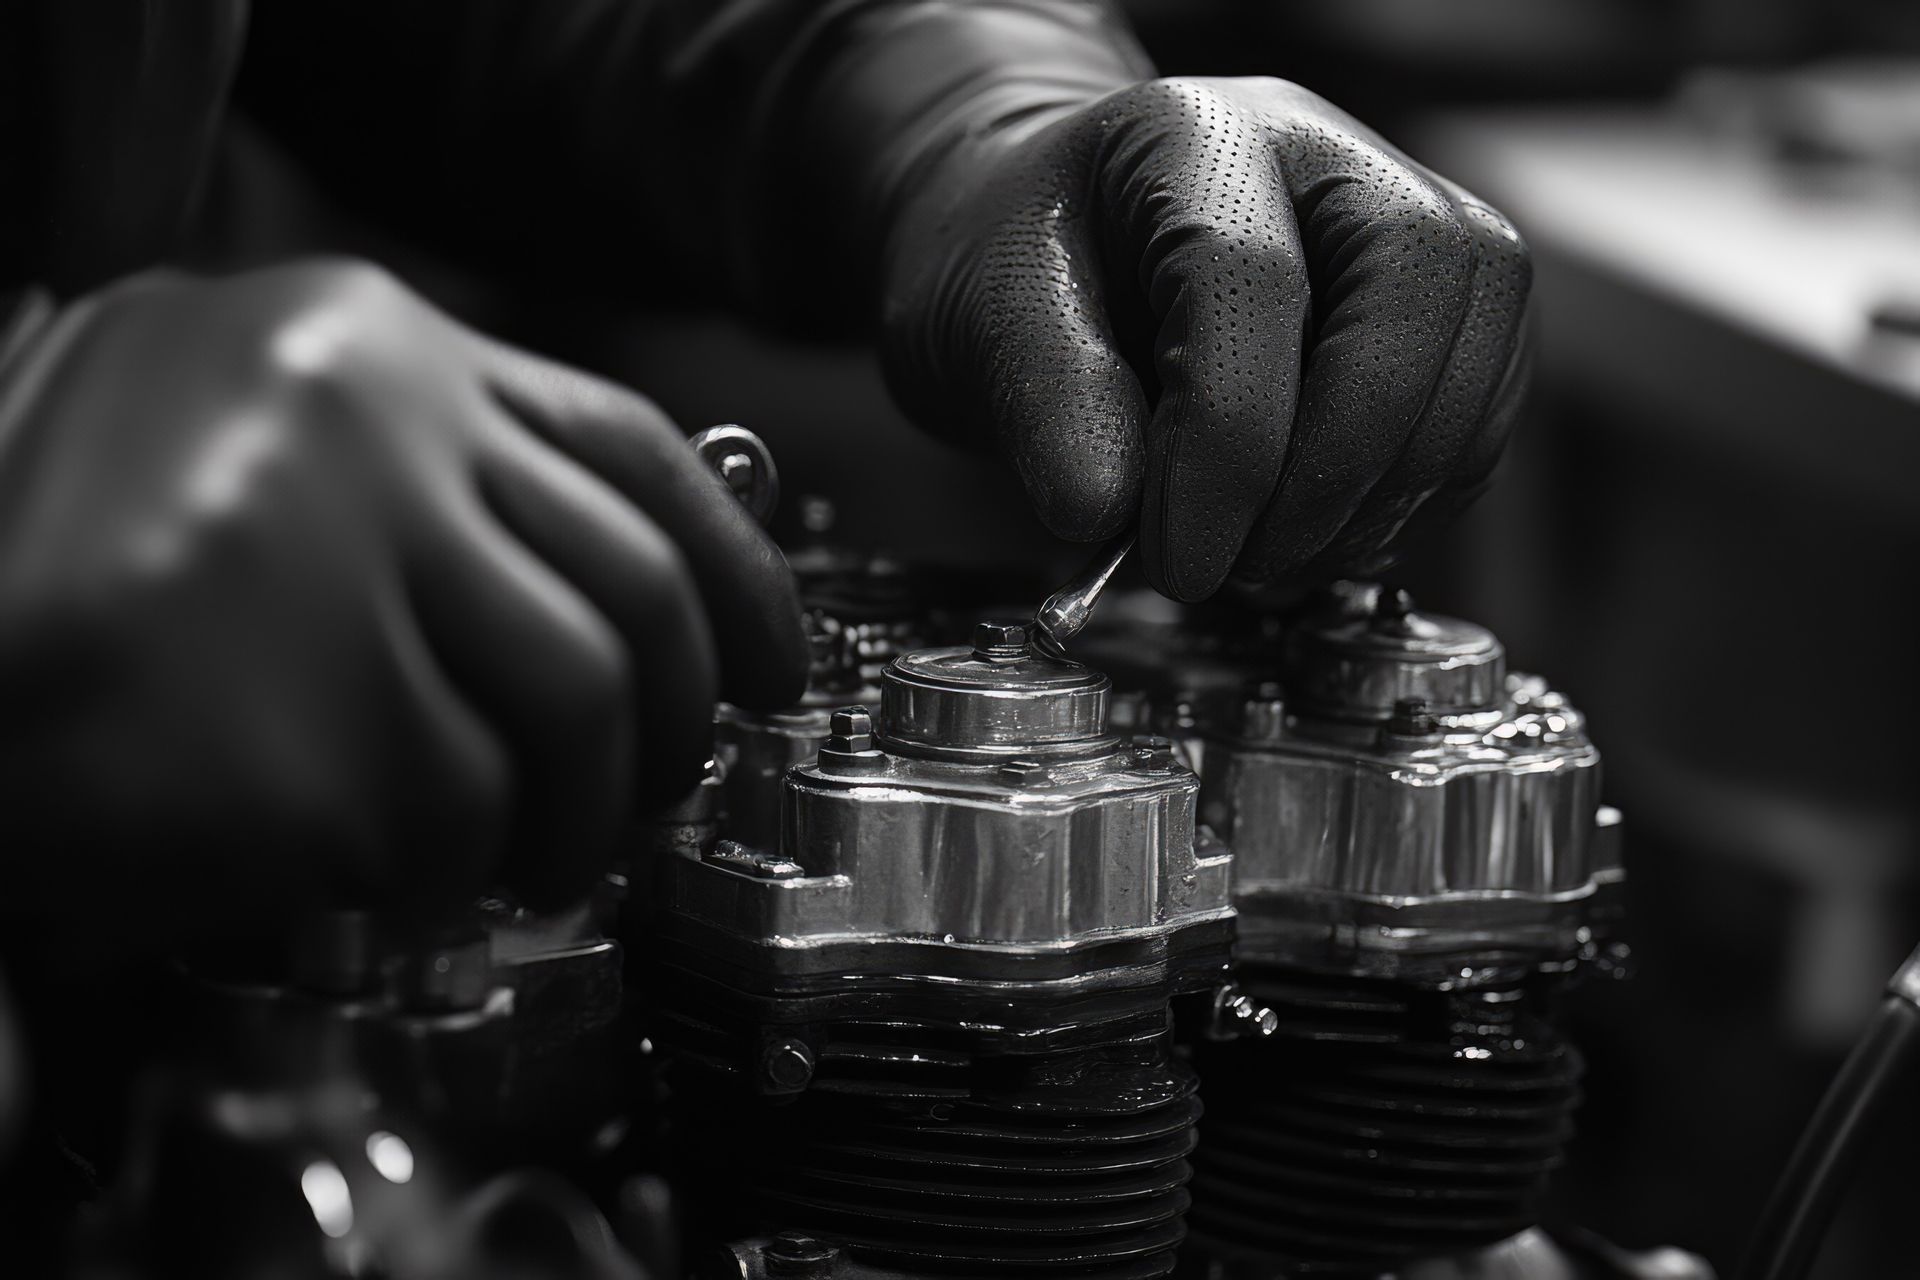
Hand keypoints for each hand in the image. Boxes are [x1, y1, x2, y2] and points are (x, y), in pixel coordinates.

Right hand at [0, 261, 804, 930]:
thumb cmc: (76, 574)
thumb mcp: (264, 450)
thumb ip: (435, 484)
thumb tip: (616, 589)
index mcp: (365, 344)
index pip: (634, 448)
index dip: (740, 573)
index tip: (776, 665)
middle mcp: (362, 427)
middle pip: (631, 597)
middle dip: (669, 729)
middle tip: (641, 797)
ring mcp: (332, 563)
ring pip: (572, 715)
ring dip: (570, 819)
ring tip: (520, 858)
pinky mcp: (303, 725)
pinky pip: (454, 820)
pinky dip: (437, 871)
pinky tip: (372, 867)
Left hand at [879, 77, 1528, 600]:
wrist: (1060, 246)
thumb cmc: (1024, 265)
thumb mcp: (984, 317)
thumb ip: (1043, 399)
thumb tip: (1105, 510)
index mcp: (1197, 135)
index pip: (1249, 280)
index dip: (1223, 447)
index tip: (1176, 558)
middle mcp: (1326, 154)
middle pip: (1413, 287)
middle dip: (1334, 465)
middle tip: (1239, 565)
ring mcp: (1407, 221)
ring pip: (1474, 353)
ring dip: (1378, 498)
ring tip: (1266, 560)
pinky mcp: (1445, 310)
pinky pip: (1479, 415)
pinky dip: (1410, 501)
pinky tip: (1317, 534)